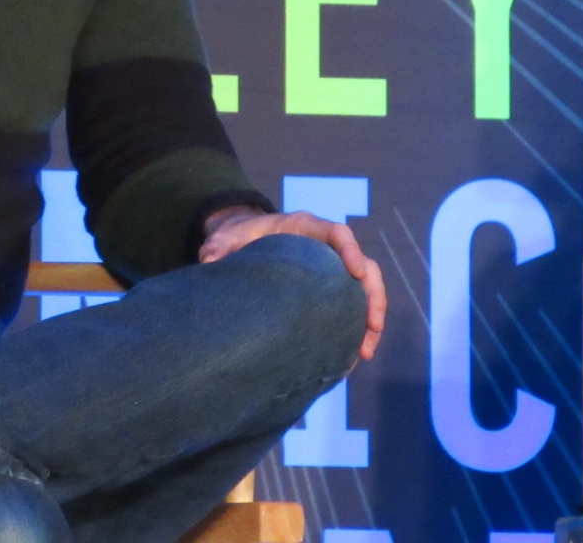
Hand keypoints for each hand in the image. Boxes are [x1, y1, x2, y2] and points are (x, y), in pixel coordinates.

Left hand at [199, 206, 386, 361]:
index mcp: (306, 227)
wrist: (242, 239)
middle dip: (372, 295)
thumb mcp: (224, 238)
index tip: (356, 273)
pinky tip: (349, 354)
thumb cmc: (237, 235)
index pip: (337, 233)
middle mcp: (325, 246)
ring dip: (370, 318)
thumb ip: (218, 246)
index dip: (350, 250)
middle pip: (364, 265)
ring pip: (365, 289)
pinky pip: (351, 305)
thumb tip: (209, 262)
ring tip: (363, 352)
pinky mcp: (328, 288)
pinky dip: (355, 327)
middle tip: (372, 327)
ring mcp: (331, 267)